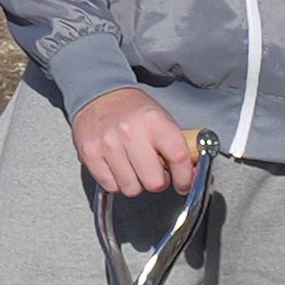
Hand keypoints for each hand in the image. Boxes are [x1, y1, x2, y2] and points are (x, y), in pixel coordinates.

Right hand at [72, 87, 199, 199]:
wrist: (99, 95)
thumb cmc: (132, 110)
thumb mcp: (162, 119)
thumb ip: (178, 146)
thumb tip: (194, 174)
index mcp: (155, 122)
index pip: (179, 159)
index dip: (185, 178)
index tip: (184, 183)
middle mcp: (131, 132)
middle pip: (154, 182)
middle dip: (157, 181)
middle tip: (154, 171)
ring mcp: (108, 144)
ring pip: (131, 188)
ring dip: (135, 182)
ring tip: (134, 166)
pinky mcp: (90, 154)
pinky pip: (110, 185)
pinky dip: (116, 181)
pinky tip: (118, 166)